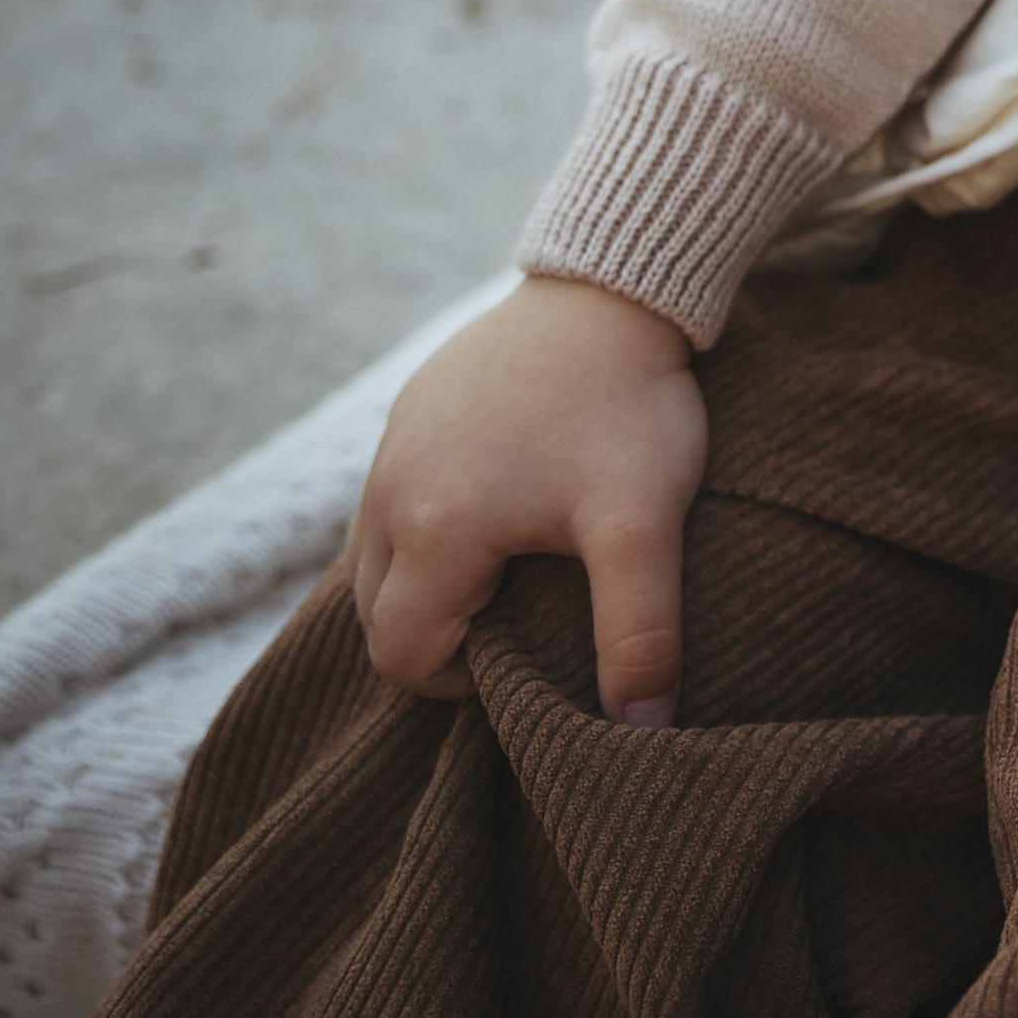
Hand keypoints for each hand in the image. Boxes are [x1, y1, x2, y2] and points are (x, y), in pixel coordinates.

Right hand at [348, 275, 707, 722]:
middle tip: (517, 618)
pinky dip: (424, 525)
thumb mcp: (642, 524)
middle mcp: (391, 486)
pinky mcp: (412, 402)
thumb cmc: (626, 405)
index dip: (457, 681)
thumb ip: (639, 634)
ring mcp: (394, 439)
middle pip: (376, 612)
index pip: (402, 657)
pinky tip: (501, 505)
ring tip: (510, 567)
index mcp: (435, 527)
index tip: (527, 650)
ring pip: (375, 554)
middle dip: (433, 638)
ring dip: (424, 582)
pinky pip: (390, 494)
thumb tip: (642, 737)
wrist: (615, 280)